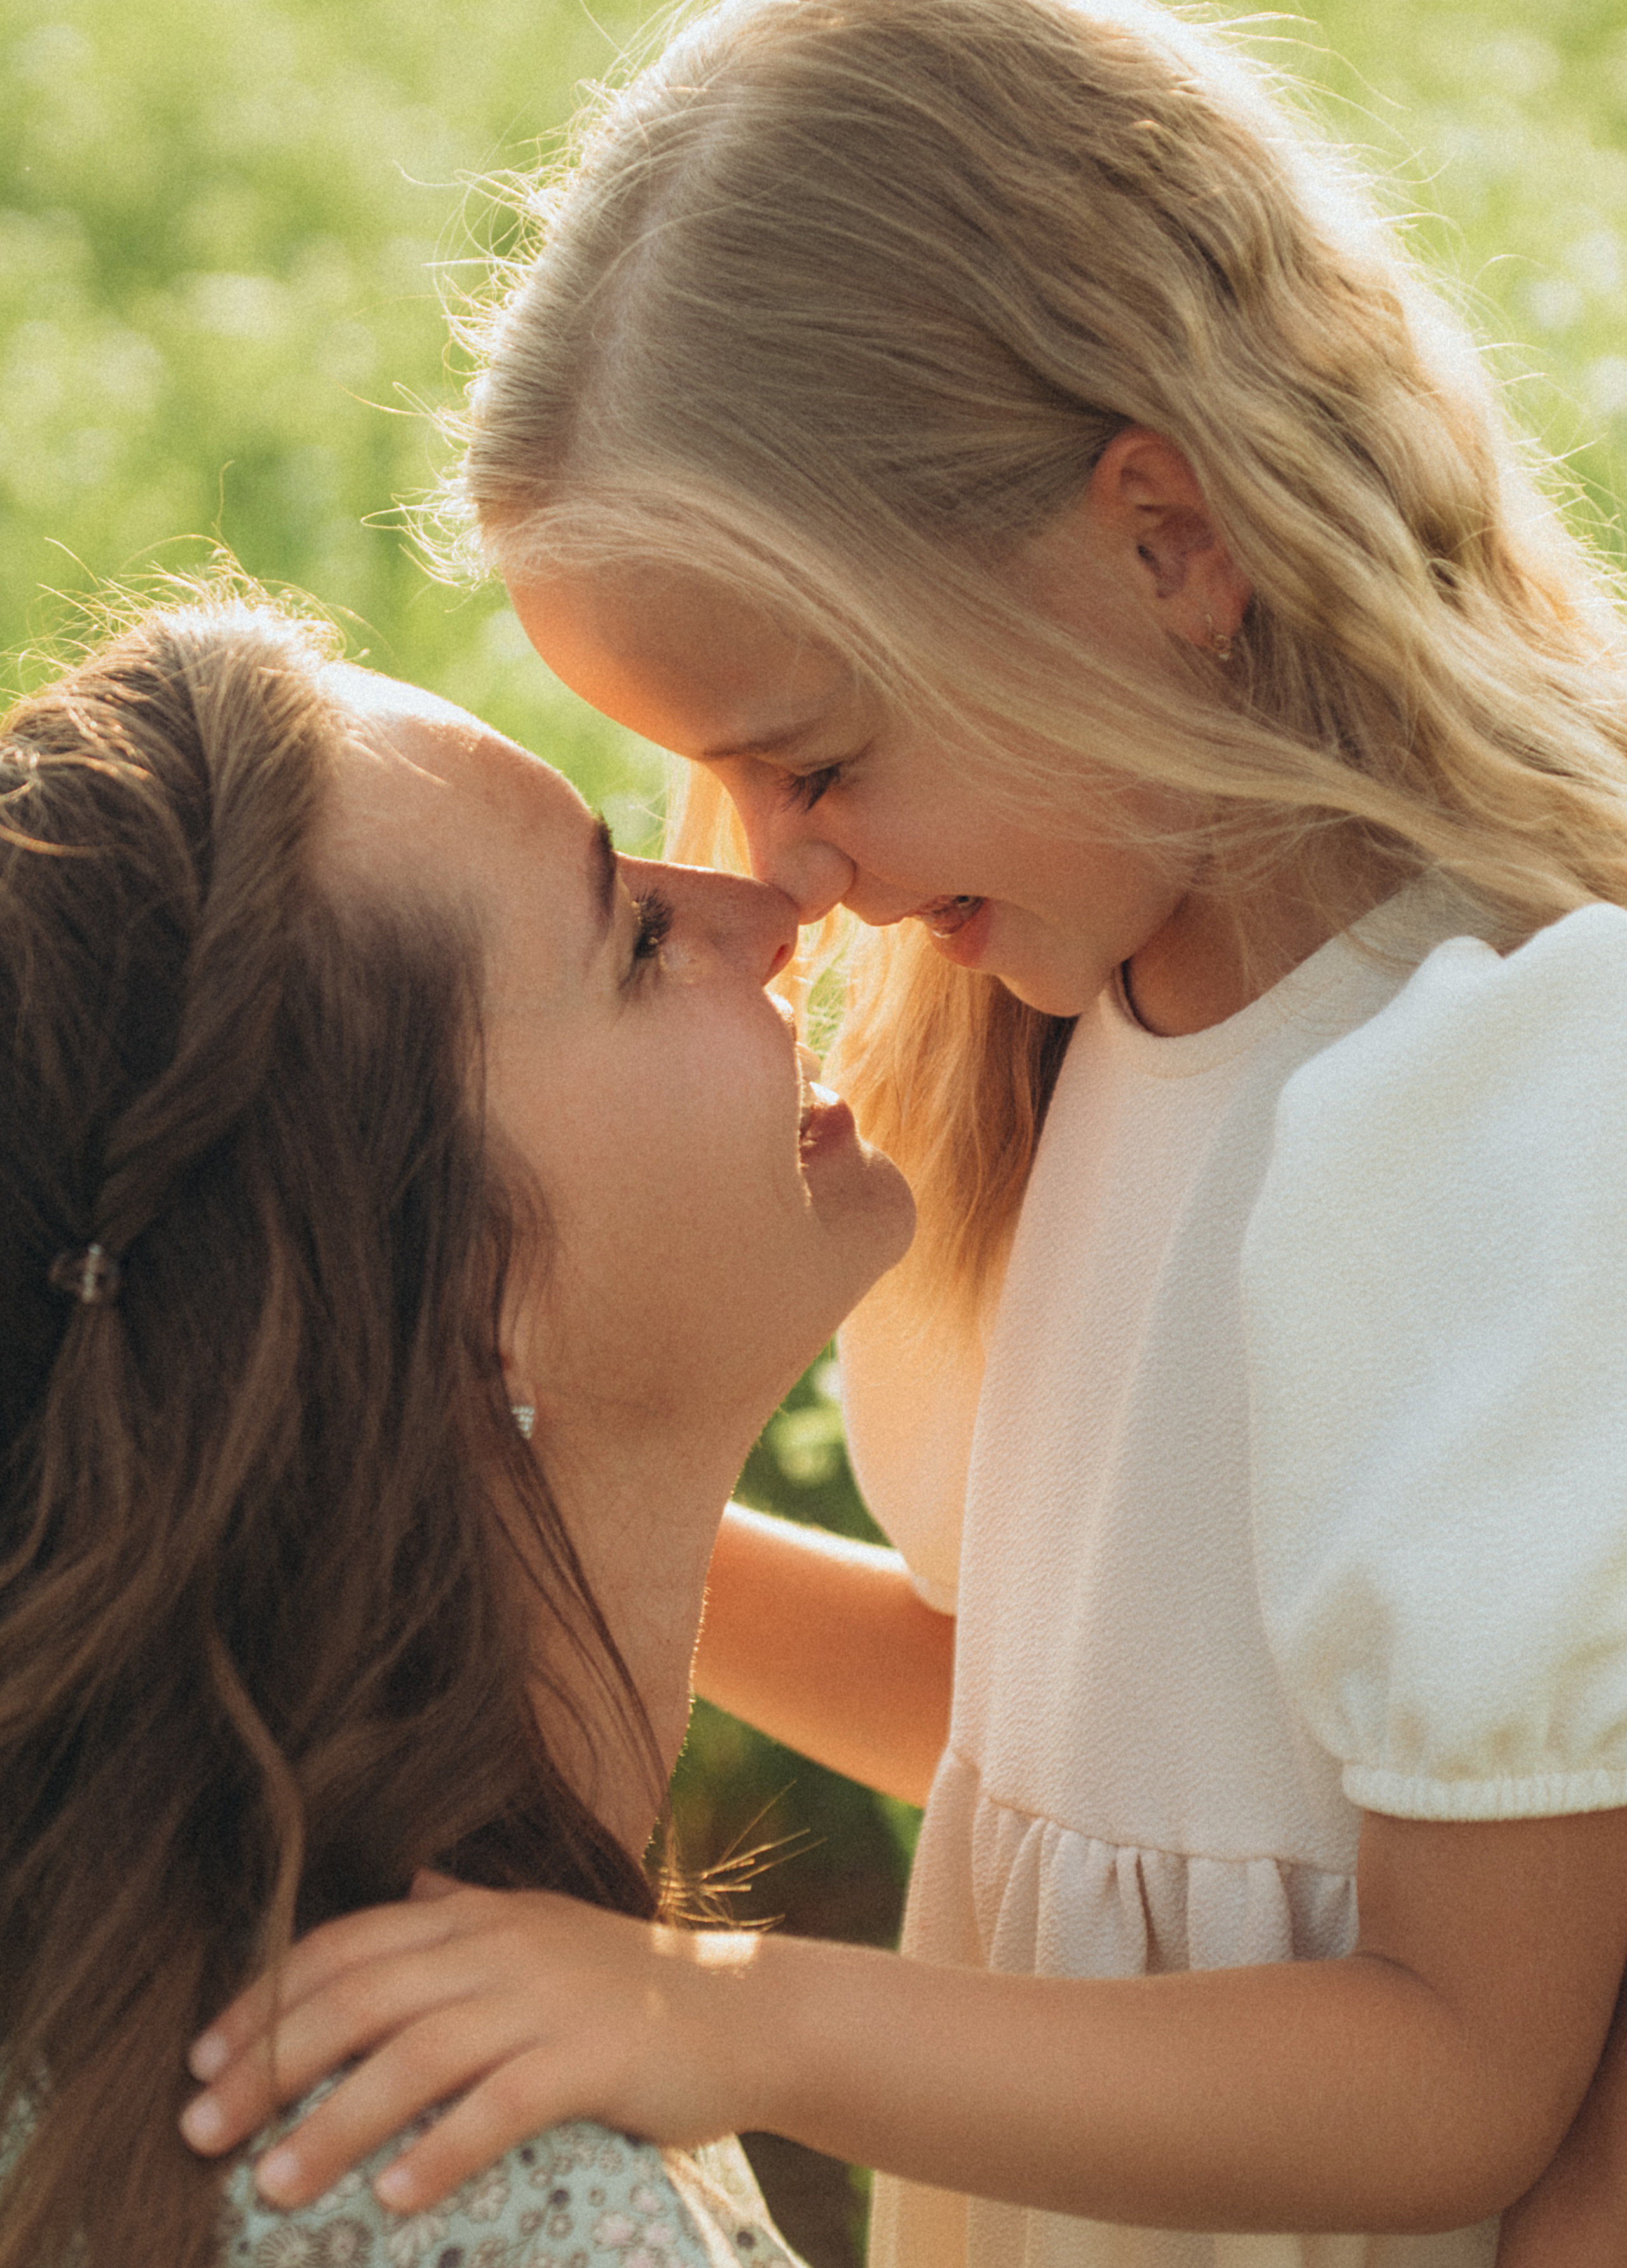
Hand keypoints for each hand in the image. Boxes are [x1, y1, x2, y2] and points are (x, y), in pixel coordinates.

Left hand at [178, 1871, 763, 2214]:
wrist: (744, 2008)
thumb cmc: (624, 1982)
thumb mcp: (539, 1929)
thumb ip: (468, 1910)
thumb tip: (409, 1885)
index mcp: (474, 1918)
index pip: (342, 1949)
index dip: (265, 2001)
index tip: (200, 2065)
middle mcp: (499, 1947)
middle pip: (358, 2000)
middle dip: (270, 2067)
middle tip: (202, 2134)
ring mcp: (546, 2000)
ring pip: (416, 2057)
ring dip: (335, 2124)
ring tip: (274, 2186)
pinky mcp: (593, 2058)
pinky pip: (501, 2105)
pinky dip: (441, 2149)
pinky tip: (394, 2197)